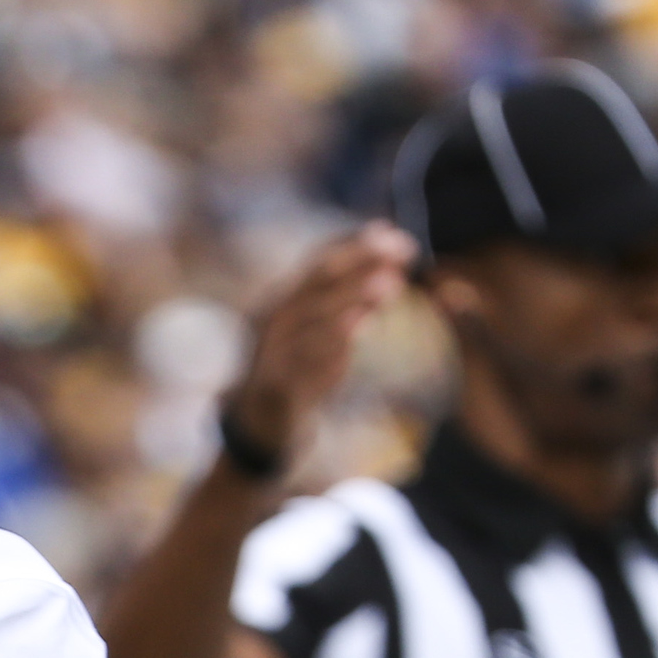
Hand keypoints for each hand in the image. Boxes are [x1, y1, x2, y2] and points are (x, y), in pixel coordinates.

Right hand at [220, 221, 416, 476]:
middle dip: (360, 260)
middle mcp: (274, 316)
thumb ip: (349, 308)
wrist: (258, 423)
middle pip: (318, 279)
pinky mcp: (276, 381)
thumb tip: (389, 277)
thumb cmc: (297, 371)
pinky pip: (305, 358)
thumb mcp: (322, 336)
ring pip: (313, 315)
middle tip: (400, 250)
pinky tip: (356, 326)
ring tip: (389, 284)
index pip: (320, 260)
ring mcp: (272, 348)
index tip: (395, 234)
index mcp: (285, 299)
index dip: (357, 244)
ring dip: (352, 296)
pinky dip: (331, 340)